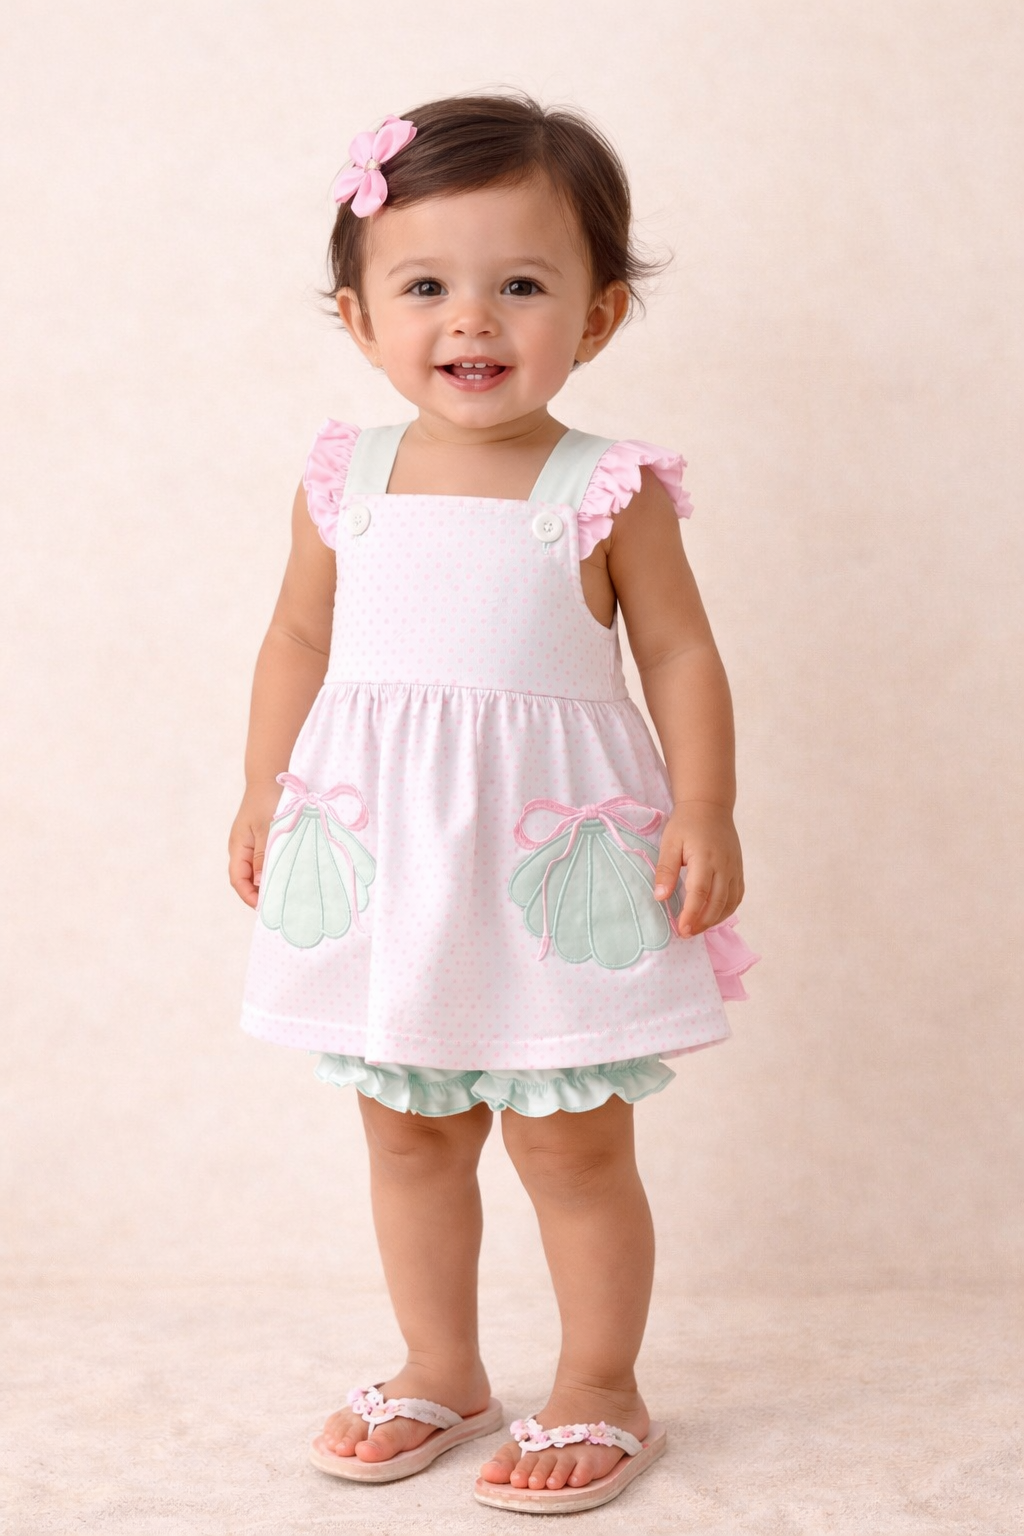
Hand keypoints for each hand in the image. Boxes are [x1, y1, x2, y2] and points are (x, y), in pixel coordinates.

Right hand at [228, 785, 281, 908]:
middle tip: (282, 904)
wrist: (270, 776)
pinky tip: (290, 872)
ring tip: (288, 891)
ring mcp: (252, 843)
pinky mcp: (263, 838)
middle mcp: (242, 848)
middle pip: (247, 879)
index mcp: (238, 847)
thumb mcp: (268, 829)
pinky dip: (275, 869)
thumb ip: (264, 856)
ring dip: (270, 881)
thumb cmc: (269, 800)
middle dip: (262, 893)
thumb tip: (260, 884)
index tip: (267, 908)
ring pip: (258, 871)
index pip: (238, 881)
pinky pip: (266, 860)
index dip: (250, 897)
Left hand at [652, 801, 743, 937]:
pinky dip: (727, 910)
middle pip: (717, 902)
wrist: (710, 806)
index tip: (681, 929)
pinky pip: (737, 895)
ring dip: (715, 919)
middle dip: (702, 922)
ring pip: (730, 902)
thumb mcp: (670, 843)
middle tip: (686, 933)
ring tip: (697, 927)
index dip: (691, 914)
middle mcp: (724, 865)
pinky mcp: (739, 870)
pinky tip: (713, 916)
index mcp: (705, 857)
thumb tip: (660, 898)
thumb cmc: (686, 824)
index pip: (700, 893)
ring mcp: (734, 868)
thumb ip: (666, 871)